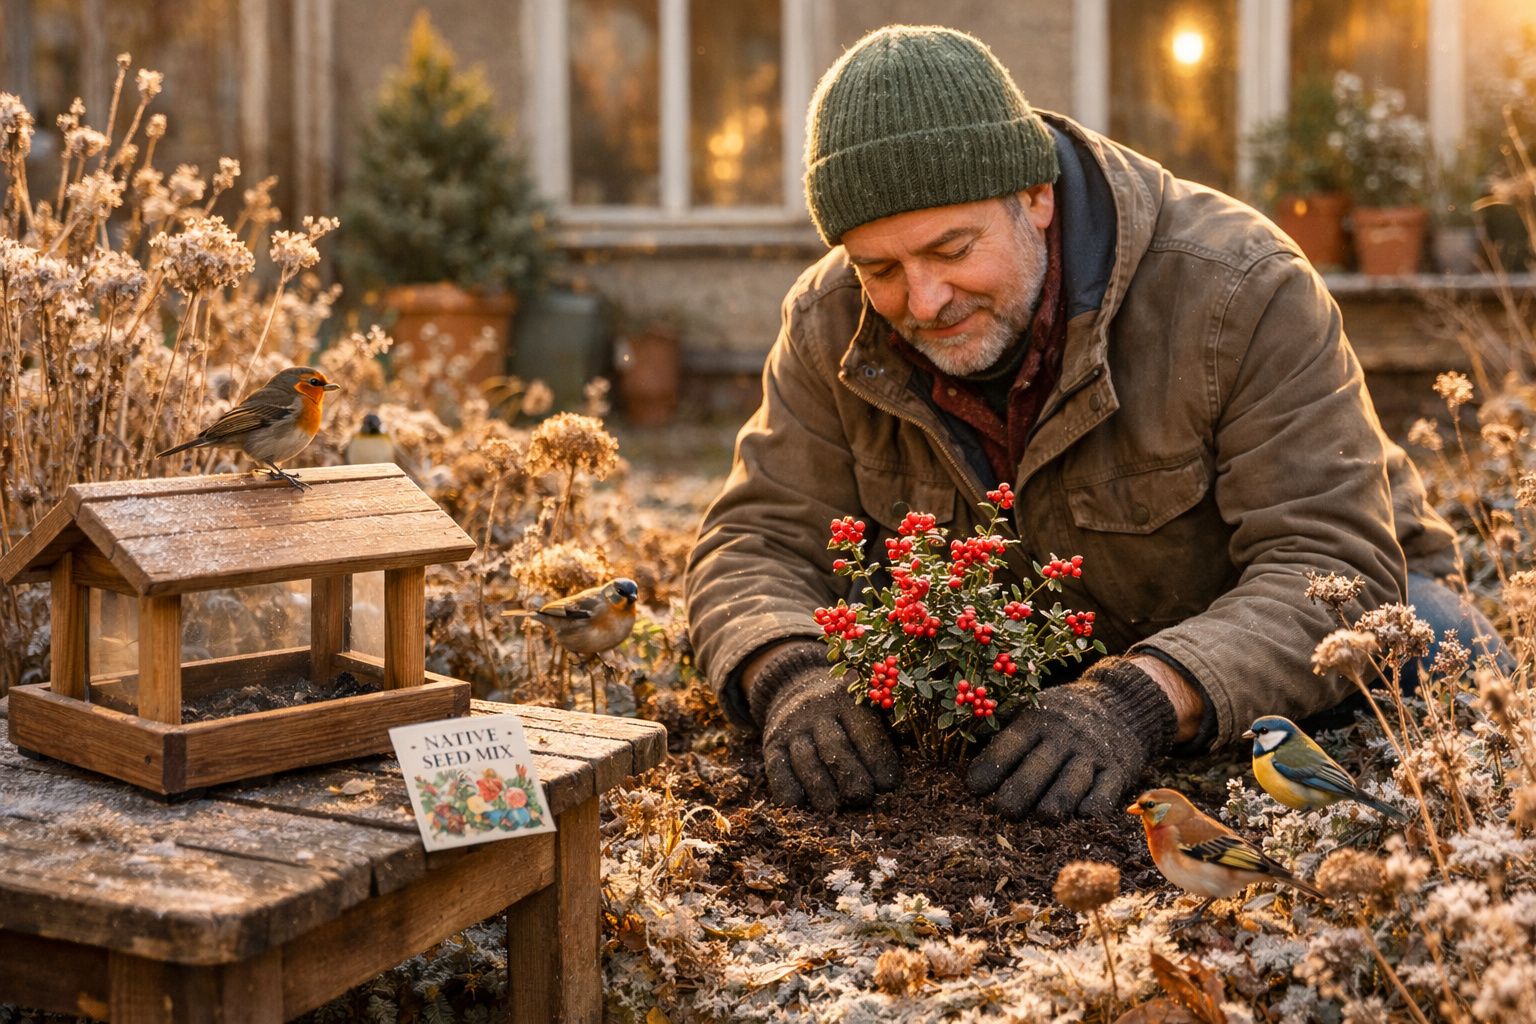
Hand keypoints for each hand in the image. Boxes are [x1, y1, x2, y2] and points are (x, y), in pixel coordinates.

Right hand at [749, 643, 901, 812]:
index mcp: (848, 698)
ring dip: (821, 789)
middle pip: (834, 747)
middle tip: (862, 798)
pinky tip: (802, 806)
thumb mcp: (868, 702)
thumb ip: (890, 724)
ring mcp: (791, 727)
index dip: (878, 759)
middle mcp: (816, 709)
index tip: (890, 785)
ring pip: (806, 761)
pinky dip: (787, 790)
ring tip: (834, 810)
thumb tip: (925, 754)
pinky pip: (777, 769)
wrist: (794, 683)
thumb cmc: (846, 707)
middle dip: (850, 776)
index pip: (864, 730)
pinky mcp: (771, 743)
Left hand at [965, 657, 1177, 819]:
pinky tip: (1082, 815)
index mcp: (1037, 719)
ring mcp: (1093, 753)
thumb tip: (962, 748)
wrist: (1121, 703)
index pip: (1010, 743)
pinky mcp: (1119, 770)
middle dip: (1019, 792)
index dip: (991, 766)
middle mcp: (1065, 736)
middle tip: (1004, 812)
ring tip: (1043, 817)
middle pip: (1038, 768)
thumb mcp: (1033, 707)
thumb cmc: (1063, 714)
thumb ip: (1002, 725)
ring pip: (1072, 783)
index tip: (974, 788)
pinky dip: (1094, 806)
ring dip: (1055, 804)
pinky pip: (1106, 792)